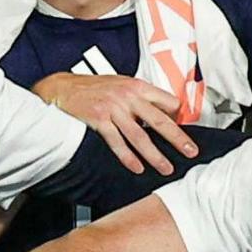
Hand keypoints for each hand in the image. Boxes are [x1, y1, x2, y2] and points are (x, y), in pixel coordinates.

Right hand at [35, 71, 199, 175]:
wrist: (62, 87)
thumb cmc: (92, 87)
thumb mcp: (120, 84)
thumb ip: (139, 97)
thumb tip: (159, 113)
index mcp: (137, 86)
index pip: (167, 101)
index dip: (177, 116)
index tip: (184, 130)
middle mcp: (128, 96)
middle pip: (159, 120)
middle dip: (177, 138)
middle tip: (190, 151)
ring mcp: (113, 108)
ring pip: (140, 135)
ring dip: (155, 154)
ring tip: (165, 167)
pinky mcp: (98, 119)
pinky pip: (117, 142)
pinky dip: (128, 157)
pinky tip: (137, 167)